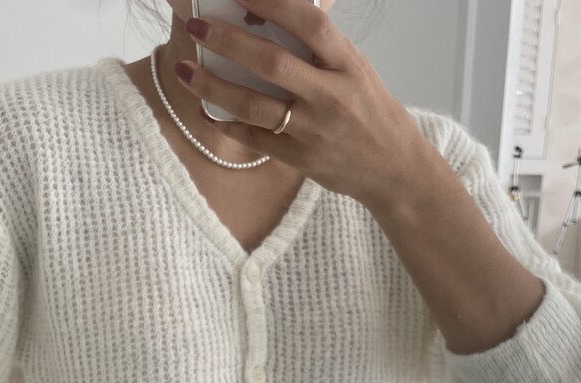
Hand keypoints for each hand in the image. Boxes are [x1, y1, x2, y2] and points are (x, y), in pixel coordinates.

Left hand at [176, 0, 423, 203]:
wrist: (394, 169)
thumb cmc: (370, 111)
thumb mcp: (355, 69)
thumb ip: (320, 47)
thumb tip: (274, 14)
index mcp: (348, 64)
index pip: (308, 23)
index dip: (271, 2)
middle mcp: (332, 96)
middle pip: (273, 63)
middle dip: (228, 42)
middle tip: (197, 28)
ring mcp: (315, 130)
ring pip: (255, 105)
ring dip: (214, 88)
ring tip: (186, 73)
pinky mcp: (302, 160)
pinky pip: (256, 139)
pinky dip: (229, 123)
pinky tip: (208, 109)